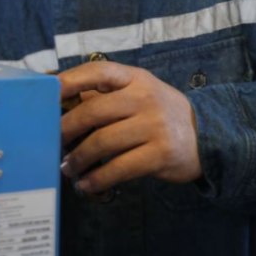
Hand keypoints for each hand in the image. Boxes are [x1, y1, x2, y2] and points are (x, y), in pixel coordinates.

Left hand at [59, 61, 202, 193]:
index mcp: (136, 79)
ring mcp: (154, 126)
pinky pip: (119, 168)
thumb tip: (60, 104)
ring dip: (78, 159)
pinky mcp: (160, 154)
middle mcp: (145, 98)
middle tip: (51, 142)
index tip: (48, 91)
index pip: (99, 72)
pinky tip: (87, 184)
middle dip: (66, 129)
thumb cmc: (160, 115)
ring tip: (68, 168)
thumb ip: (106, 96)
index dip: (71, 80)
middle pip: (94, 111)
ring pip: (103, 142)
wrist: (207, 137)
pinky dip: (97, 179)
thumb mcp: (139, 94)